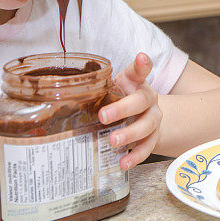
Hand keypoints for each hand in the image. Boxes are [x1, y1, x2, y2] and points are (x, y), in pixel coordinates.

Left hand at [98, 52, 160, 169]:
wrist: (143, 116)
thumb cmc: (121, 99)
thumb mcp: (110, 89)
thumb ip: (96, 89)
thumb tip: (65, 95)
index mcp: (136, 83)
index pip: (140, 71)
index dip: (142, 64)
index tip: (140, 58)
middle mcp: (149, 98)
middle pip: (142, 101)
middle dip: (123, 109)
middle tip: (103, 116)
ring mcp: (153, 118)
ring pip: (147, 125)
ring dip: (130, 134)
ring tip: (113, 141)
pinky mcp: (154, 137)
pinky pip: (148, 147)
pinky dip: (136, 156)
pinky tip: (123, 162)